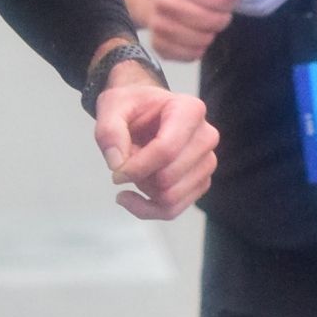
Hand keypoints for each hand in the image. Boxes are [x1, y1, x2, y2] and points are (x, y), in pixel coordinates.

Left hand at [92, 74, 217, 220]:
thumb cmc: (132, 106)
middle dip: (139, 178)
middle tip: (125, 163)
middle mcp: (206, 136)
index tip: (115, 171)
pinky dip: (148, 209)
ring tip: (134, 171)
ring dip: (144, 191)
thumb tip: (118, 164)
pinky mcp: (200, 182)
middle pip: (169, 177)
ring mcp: (207, 162)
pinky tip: (133, 196)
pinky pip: (173, 209)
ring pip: (172, 197)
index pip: (166, 150)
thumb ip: (109, 131)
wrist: (144, 112)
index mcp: (190, 110)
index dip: (136, 167)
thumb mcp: (112, 106)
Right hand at [143, 0, 244, 61]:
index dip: (227, 2)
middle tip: (217, 15)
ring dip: (209, 35)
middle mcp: (164, 1)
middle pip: (209, 21)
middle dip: (219, 20)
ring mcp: (158, 24)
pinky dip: (198, 49)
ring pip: (200, 41)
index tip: (223, 0)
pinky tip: (195, 38)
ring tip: (205, 26)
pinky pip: (190, 55)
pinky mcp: (158, 44)